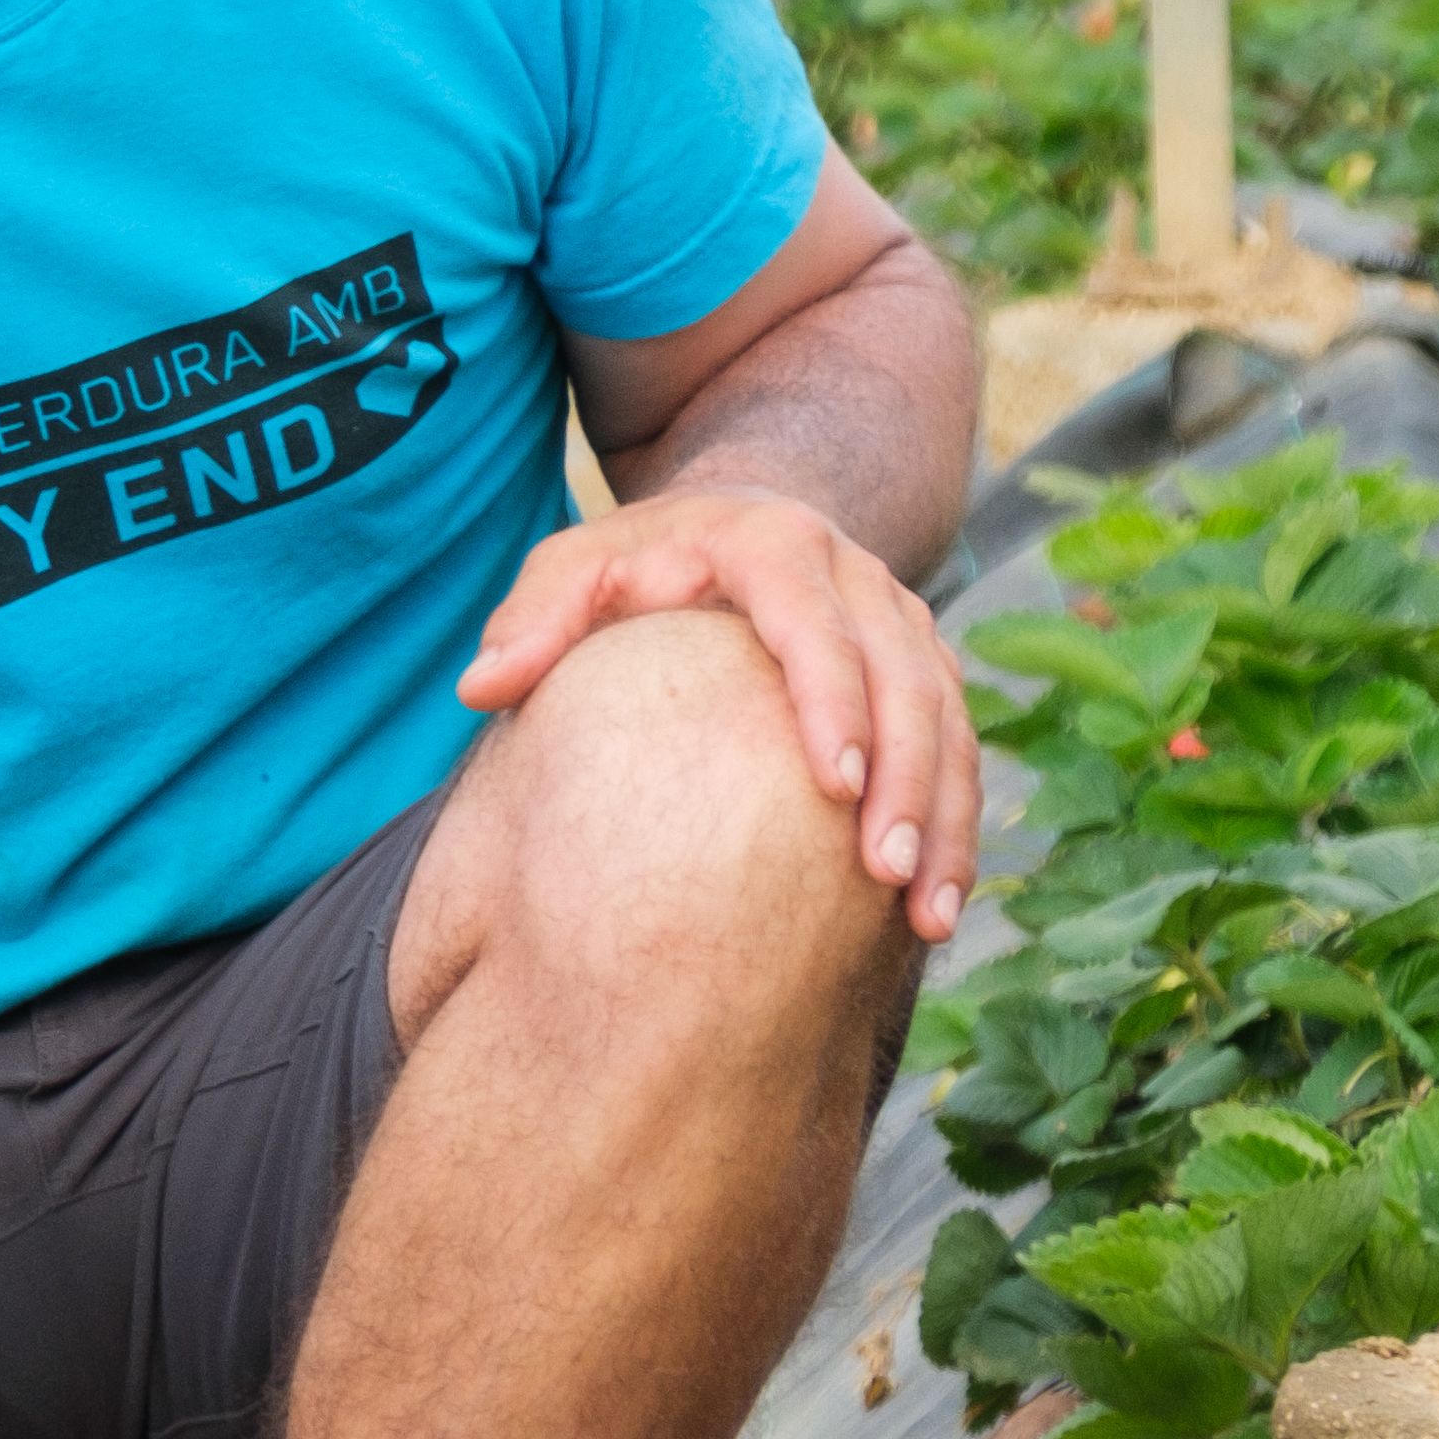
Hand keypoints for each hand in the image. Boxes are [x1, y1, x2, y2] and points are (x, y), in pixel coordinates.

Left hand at [459, 484, 980, 941]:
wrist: (723, 525)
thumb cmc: (632, 563)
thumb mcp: (573, 568)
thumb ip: (531, 620)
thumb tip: (479, 688)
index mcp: (772, 544)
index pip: (813, 624)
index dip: (832, 701)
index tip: (834, 785)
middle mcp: (856, 577)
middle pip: (903, 680)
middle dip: (906, 778)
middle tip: (886, 873)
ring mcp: (902, 624)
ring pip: (947, 720)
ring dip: (947, 816)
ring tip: (927, 914)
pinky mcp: (924, 670)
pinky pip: (959, 746)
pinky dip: (958, 823)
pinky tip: (936, 907)